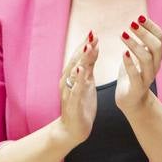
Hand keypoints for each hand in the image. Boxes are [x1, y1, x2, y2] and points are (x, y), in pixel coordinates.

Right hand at [58, 31, 98, 146]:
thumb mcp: (87, 82)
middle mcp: (68, 81)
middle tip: (92, 34)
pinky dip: (79, 80)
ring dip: (81, 59)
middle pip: (76, 61)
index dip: (86, 44)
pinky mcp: (73, 103)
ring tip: (88, 47)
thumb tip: (94, 46)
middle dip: (84, 47)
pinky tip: (82, 71)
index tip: (94, 32)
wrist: (71, 130)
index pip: (80, 56)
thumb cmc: (81, 104)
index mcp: (72, 75)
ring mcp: (69, 92)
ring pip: (75, 73)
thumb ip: (89, 65)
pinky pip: (76, 90)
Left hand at [115, 15, 161, 114]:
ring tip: (123, 34)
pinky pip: (136, 75)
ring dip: (135, 45)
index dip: (151, 26)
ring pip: (147, 59)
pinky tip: (123, 54)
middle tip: (130, 23)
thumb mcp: (138, 55)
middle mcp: (155, 65)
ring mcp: (147, 77)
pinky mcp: (137, 88)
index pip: (160, 37)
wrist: (131, 100)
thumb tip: (138, 21)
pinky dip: (130, 64)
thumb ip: (141, 42)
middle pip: (156, 46)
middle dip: (144, 33)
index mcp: (156, 56)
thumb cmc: (133, 74)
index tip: (139, 16)